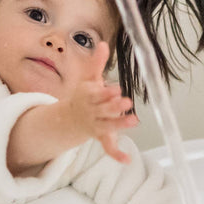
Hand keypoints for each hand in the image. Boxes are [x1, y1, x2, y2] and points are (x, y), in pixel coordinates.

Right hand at [62, 41, 137, 162]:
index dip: (105, 93)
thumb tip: (103, 44)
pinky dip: (117, 155)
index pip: (96, 94)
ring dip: (120, 124)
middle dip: (114, 107)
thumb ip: (97, 63)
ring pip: (108, 126)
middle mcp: (91, 111)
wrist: (69, 118)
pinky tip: (127, 160)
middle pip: (103, 110)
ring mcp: (96, 125)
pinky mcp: (102, 137)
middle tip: (126, 101)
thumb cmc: (83, 95)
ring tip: (135, 120)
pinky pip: (108, 148)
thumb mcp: (88, 78)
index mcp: (87, 96)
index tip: (116, 89)